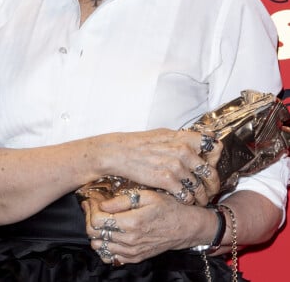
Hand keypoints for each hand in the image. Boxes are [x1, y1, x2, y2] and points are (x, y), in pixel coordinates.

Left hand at [81, 189, 211, 263]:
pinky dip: (105, 246)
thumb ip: (122, 201)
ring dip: (96, 233)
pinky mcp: (136, 257)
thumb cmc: (168, 207)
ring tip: (101, 219)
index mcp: (131, 223)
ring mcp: (132, 252)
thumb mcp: (146, 195)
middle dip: (89, 219)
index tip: (92, 201)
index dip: (90, 210)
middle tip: (93, 208)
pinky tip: (110, 233)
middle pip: (95, 235)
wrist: (186, 227)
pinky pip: (112, 257)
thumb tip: (102, 204)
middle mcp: (130, 240)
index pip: (97, 221)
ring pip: (101, 247)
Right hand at [95, 128, 221, 204]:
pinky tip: (183, 200)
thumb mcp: (163, 134)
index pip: (214, 146)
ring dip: (201, 197)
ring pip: (200, 188)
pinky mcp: (167, 181)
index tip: (211, 165)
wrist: (119, 153)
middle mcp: (183, 151)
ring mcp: (176, 166)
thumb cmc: (139, 143)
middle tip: (210, 190)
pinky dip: (187, 200)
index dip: (215, 158)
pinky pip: (187, 196)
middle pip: (211, 172)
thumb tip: (203, 139)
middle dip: (212, 185)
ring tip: (198, 200)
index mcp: (183, 138)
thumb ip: (183, 138)